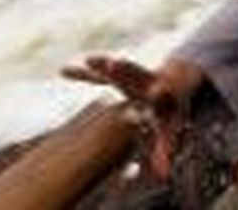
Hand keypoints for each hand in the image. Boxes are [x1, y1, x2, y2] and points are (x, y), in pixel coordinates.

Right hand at [62, 55, 197, 178]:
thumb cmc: (171, 109)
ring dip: (104, 66)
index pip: (160, 95)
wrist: (175, 78)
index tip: (158, 90)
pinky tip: (63, 71)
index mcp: (161, 94)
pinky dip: (84, 75)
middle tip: (115, 65)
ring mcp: (131, 75)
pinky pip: (97, 76)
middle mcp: (146, 81)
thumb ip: (164, 148)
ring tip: (90, 60)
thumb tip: (163, 176)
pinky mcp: (117, 74)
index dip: (159, 94)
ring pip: (116, 71)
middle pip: (136, 74)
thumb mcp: (169, 127)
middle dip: (126, 71)